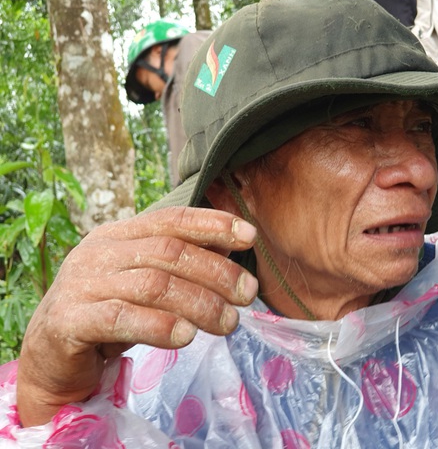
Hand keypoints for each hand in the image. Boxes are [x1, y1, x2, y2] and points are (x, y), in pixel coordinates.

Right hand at [16, 207, 257, 426]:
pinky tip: (186, 337)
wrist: (50, 355)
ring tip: (228, 323)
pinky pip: (120, 318)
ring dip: (199, 304)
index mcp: (119, 235)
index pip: (171, 219)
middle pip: (169, 252)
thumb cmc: (108, 312)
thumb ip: (182, 264)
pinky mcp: (68, 320)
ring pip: (152, 285)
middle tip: (247, 295)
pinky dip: (158, 326)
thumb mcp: (147, 283)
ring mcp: (81, 284)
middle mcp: (99, 251)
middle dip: (217, 272)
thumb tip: (230, 246)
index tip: (250, 237)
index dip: (213, 224)